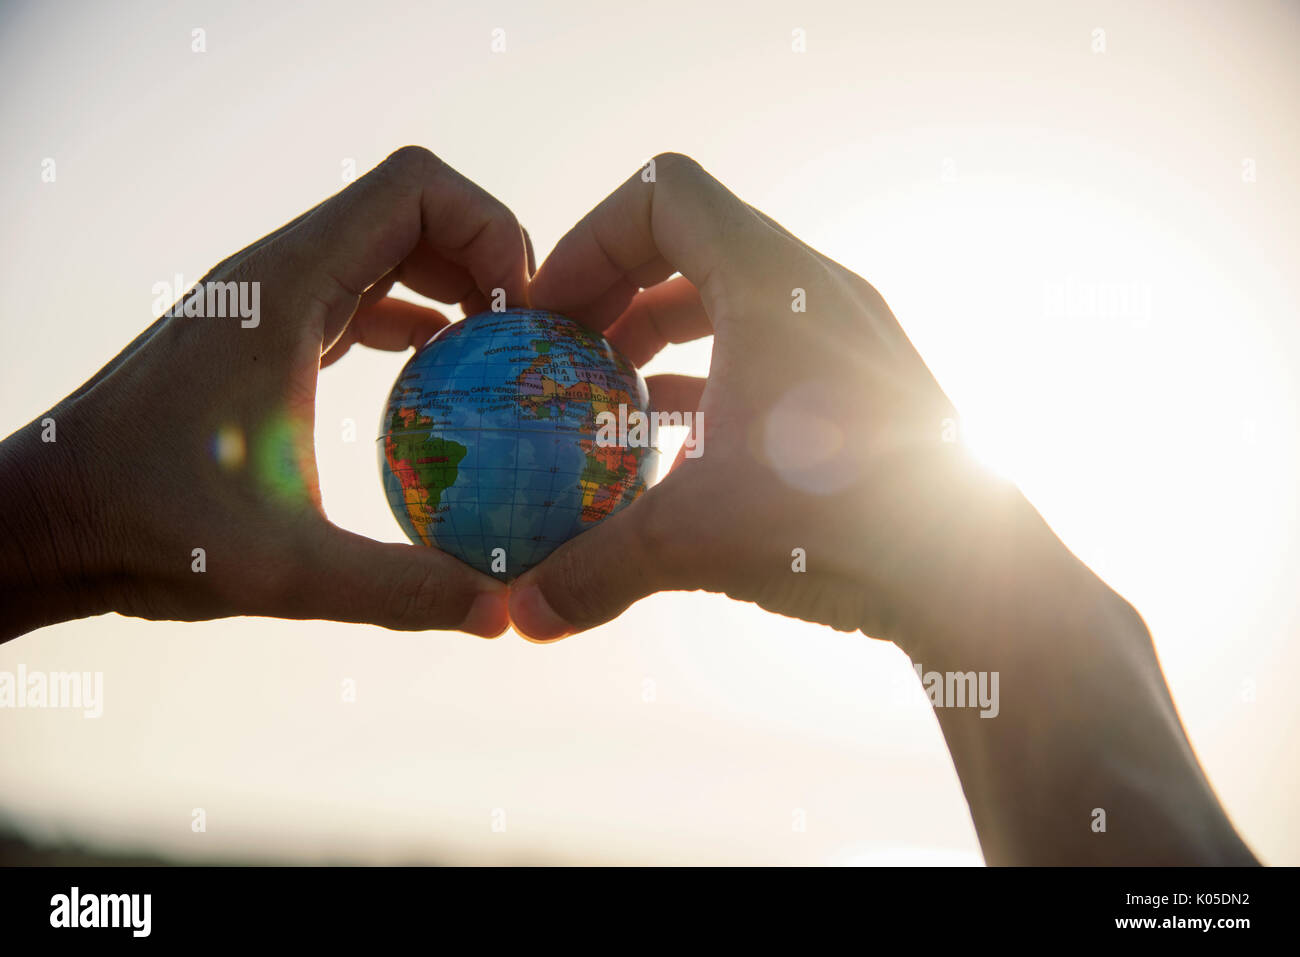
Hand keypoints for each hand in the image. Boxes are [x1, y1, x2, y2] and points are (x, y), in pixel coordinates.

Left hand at [0, 147, 528, 640]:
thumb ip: (399, 588)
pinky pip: (361, 294)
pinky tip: (441, 377)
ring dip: (453, 284)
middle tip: (528, 338)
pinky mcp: (266, 334)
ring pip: (388, 247)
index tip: (521, 315)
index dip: (490, 229)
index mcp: (285, 288)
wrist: (49, 520)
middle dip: (487, 256)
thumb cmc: (147, 530)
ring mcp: (270, 299)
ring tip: (501, 356)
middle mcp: (279, 274)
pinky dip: (414, 316)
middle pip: (414, 209)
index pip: (414, 190)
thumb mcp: (282, 569)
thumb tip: (501, 612)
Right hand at [508, 152, 1056, 649]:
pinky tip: (675, 443)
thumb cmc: (840, 523)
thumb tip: (522, 612)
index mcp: (772, 283)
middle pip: (692, 243)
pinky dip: (710, 377)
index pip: (663, 196)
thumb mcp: (694, 539)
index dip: (590, 241)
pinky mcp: (864, 386)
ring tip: (610, 394)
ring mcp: (848, 335)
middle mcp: (816, 290)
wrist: (973, 574)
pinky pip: (768, 351)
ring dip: (662, 338)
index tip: (551, 313)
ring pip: (732, 299)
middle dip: (616, 294)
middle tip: (568, 355)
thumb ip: (594, 570)